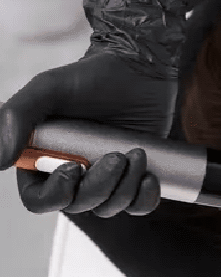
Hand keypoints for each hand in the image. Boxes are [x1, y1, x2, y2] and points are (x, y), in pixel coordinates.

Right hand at [0, 0, 187, 217]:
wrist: (141, 70)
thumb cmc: (92, 77)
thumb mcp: (47, 88)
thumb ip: (17, 118)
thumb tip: (1, 162)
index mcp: (44, 159)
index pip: (39, 199)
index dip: (55, 195)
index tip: (74, 168)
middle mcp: (75, 174)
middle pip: (79, 205)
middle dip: (99, 186)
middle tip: (117, 155)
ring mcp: (107, 178)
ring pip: (110, 207)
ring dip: (126, 187)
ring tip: (137, 154)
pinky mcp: (136, 177)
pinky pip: (139, 206)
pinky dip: (145, 197)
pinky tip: (149, 175)